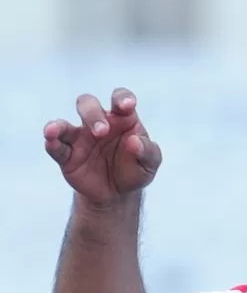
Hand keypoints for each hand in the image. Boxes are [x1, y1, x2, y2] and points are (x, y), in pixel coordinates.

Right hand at [44, 89, 160, 206]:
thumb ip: (148, 151)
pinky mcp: (67, 155)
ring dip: (60, 126)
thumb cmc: (135, 170)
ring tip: (55, 130)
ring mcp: (80, 138)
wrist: (118, 194)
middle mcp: (98, 122)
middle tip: (101, 132)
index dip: (122, 98)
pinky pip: (55, 146)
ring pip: (64, 124)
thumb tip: (134, 142)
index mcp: (122, 118)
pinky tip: (50, 140)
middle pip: (88, 104)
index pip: (120, 98)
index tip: (128, 106)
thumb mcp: (150, 163)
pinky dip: (51, 142)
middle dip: (92, 115)